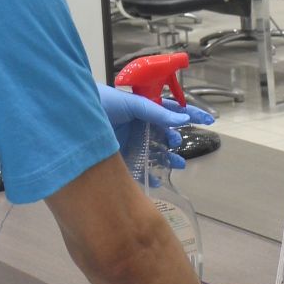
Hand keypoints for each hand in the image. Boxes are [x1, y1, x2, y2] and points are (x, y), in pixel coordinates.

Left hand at [96, 83, 213, 171]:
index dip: (191, 114)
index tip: (209, 120)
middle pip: (166, 134)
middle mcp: (140, 125)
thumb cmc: (103, 103)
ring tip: (177, 165)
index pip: (172, 110)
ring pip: (156, 152)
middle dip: (176, 140)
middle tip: (175, 143)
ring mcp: (132, 141)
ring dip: (168, 159)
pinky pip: (141, 169)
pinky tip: (158, 180)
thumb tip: (182, 120)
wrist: (74, 116)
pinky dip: (151, 175)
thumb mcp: (132, 104)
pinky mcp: (123, 158)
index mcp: (144, 108)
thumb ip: (157, 112)